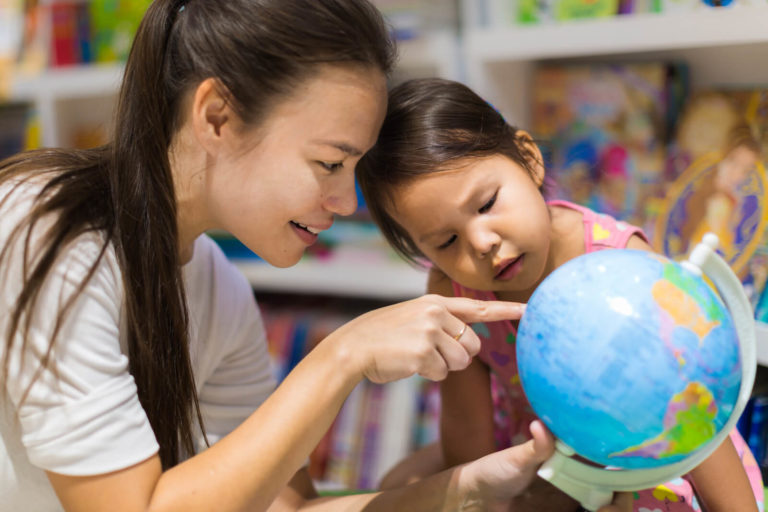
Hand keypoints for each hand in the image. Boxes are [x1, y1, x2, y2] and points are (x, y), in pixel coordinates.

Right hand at [326, 294, 524, 383]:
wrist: (353, 347)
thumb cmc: (382, 337)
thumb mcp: (412, 318)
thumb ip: (440, 322)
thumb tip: (468, 343)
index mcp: (434, 302)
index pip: (477, 308)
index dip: (505, 312)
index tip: (530, 310)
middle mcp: (435, 313)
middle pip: (472, 346)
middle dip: (457, 357)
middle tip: (430, 354)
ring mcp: (429, 331)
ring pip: (459, 362)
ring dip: (441, 367)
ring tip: (415, 357)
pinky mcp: (423, 352)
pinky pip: (441, 374)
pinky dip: (426, 375)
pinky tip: (407, 364)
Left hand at [455, 422, 632, 511]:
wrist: (475, 499)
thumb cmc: (495, 471)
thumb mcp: (516, 458)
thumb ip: (536, 447)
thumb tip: (540, 426)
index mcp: (571, 462)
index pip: (608, 465)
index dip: (625, 470)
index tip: (630, 474)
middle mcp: (577, 483)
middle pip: (615, 493)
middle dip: (622, 499)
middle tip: (613, 504)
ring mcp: (571, 503)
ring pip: (605, 508)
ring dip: (614, 509)